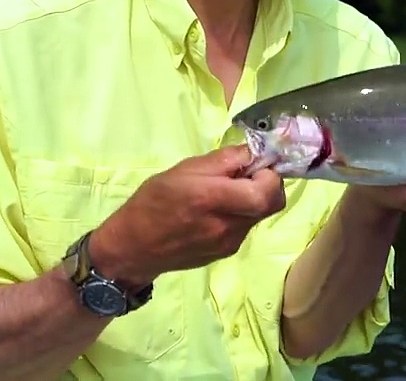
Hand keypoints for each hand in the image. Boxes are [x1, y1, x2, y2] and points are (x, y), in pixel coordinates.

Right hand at [90, 144, 285, 283]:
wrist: (133, 247)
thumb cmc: (153, 202)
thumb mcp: (183, 170)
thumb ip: (222, 161)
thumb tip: (252, 152)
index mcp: (214, 199)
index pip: (267, 191)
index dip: (269, 174)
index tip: (255, 163)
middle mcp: (227, 225)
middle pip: (272, 204)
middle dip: (268, 186)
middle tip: (247, 175)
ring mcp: (229, 243)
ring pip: (259, 216)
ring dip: (252, 200)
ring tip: (224, 192)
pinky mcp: (226, 252)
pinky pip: (245, 227)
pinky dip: (240, 214)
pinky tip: (216, 210)